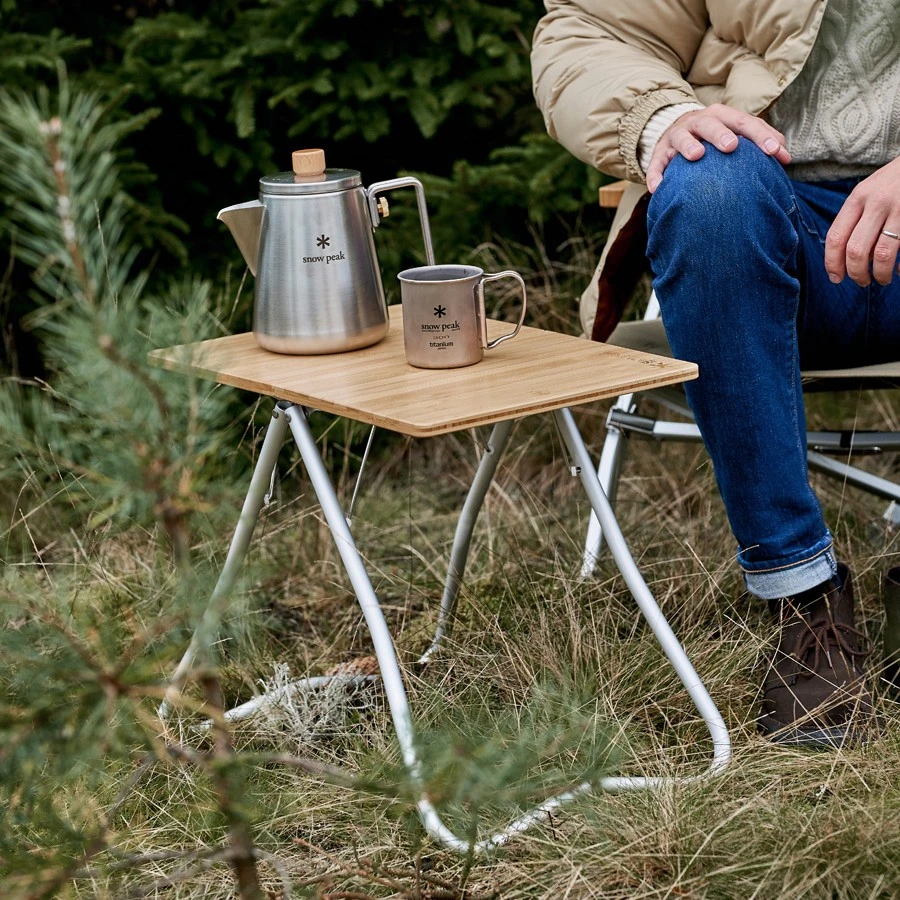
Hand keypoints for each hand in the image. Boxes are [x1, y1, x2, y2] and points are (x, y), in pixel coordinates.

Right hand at [646, 103, 790, 192]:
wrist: (675, 131)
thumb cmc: (713, 137)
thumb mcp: (734, 133)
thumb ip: (758, 142)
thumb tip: (786, 157)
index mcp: (721, 116)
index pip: (744, 122)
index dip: (760, 134)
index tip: (775, 151)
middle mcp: (698, 122)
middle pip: (710, 123)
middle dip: (721, 133)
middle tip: (732, 146)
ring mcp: (676, 136)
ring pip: (681, 138)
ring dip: (688, 145)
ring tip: (696, 155)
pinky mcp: (659, 153)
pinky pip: (655, 164)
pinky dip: (655, 174)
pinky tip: (658, 188)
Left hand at [825, 157, 899, 285]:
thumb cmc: (895, 180)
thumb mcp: (869, 189)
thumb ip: (855, 216)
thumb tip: (845, 255)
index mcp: (858, 197)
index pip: (835, 237)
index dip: (832, 263)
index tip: (836, 277)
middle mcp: (877, 203)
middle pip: (856, 250)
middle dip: (856, 273)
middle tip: (861, 281)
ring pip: (882, 254)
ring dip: (880, 274)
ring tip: (882, 279)